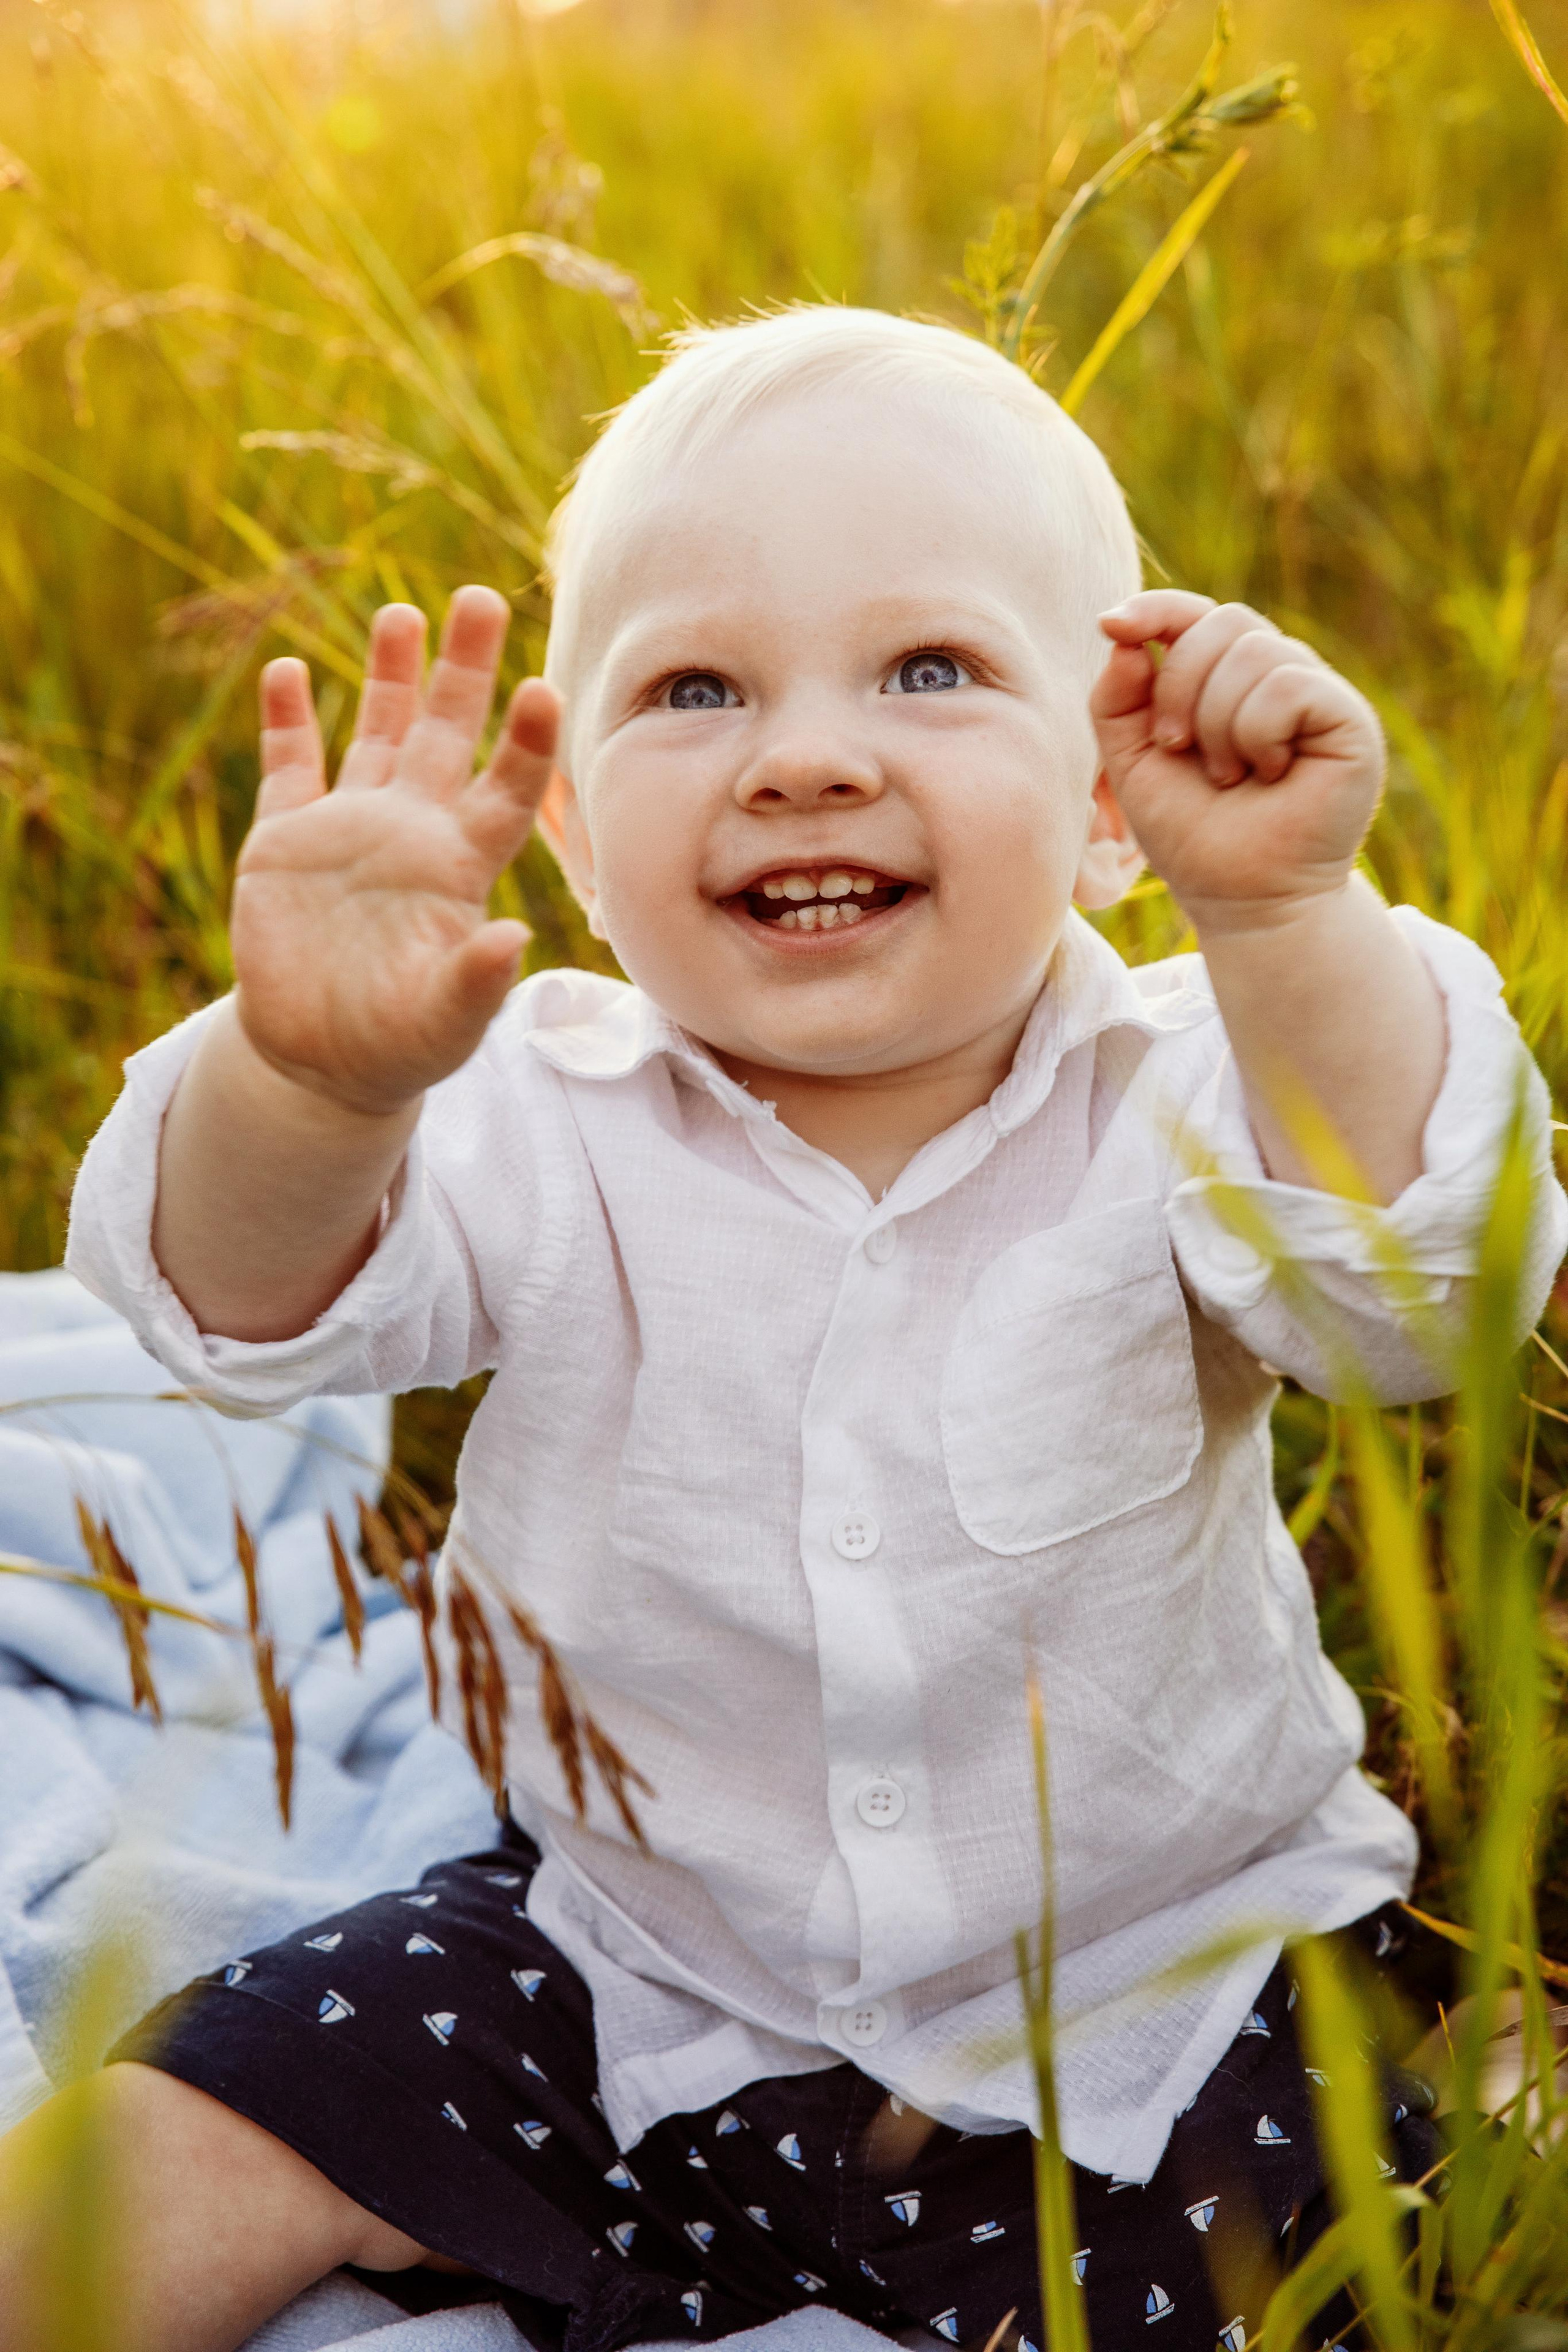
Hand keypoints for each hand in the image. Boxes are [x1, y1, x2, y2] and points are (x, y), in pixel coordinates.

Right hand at [232, 587, 558, 1116]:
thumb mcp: (444, 1024)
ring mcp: (351, 828)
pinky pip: (291, 766)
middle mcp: (414, 831)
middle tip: (479, 598)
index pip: (507, 790)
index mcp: (462, 867)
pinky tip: (290, 671)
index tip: (542, 688)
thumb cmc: (401, 1046)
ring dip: (389, 675)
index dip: (525, 742)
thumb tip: (511, 941)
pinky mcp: (287, 840)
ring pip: (378, 732)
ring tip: (402, 612)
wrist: (321, 1060)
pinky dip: (289, 719)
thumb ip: (475, 982)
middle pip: (447, 733)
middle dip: (462, 669)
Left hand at [1090, 590, 1385, 931]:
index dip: (1155, 609)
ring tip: (1229, 776)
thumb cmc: (1194, 836)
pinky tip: (1268, 773)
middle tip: (1177, 748)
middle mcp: (1278, 676)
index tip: (1111, 627)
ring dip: (1218, 722)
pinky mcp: (1349, 717)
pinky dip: (1258, 731)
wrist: (1243, 900)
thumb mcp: (1133, 764)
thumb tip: (1126, 636)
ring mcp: (1318, 693)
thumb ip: (1117, 699)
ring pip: (1254, 651)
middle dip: (1179, 685)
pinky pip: (1289, 683)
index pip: (1196, 614)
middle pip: (1220, 622)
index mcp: (1228, 680)